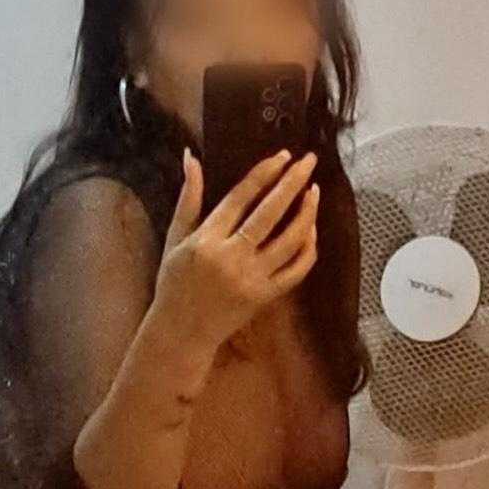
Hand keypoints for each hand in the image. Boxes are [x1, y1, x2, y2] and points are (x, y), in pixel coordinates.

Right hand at [154, 147, 319, 350]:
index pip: (241, 198)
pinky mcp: (265, 296)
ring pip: (290, 241)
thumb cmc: (174, 283)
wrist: (182, 332)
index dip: (264, 174)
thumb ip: (188, 198)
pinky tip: (311, 229)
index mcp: (207, 240)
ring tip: (314, 190)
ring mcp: (252, 279)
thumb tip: (192, 158)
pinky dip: (308, 248)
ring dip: (307, 213)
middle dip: (293, 182)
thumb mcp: (175, 239)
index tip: (283, 156)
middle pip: (270, 213)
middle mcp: (231, 258)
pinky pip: (296, 270)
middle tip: (309, 160)